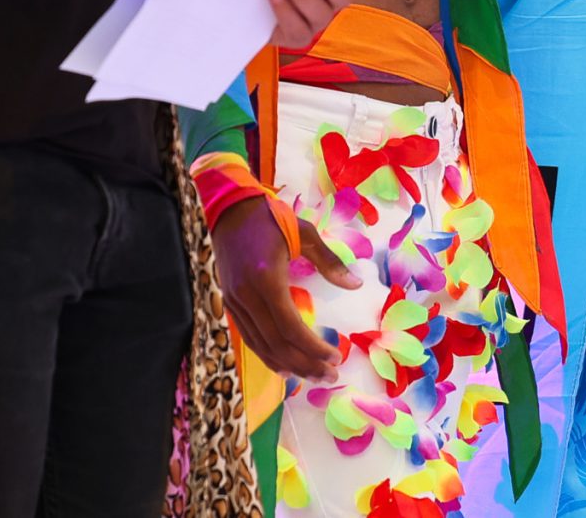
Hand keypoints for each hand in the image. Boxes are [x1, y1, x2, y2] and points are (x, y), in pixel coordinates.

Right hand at [212, 196, 350, 379]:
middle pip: (277, 344)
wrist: (229, 208)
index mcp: (267, 278)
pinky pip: (249, 337)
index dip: (313, 349)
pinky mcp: (229, 302)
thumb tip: (356, 284)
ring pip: (261, 346)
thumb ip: (330, 261)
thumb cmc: (270, 218)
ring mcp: (235, 301)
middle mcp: (247, 295)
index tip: (336, 358)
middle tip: (330, 376)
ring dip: (288, 366)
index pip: (290, 328)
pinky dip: (267, 355)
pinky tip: (284, 367)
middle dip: (306, 364)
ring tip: (313, 377)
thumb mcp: (305, 233)